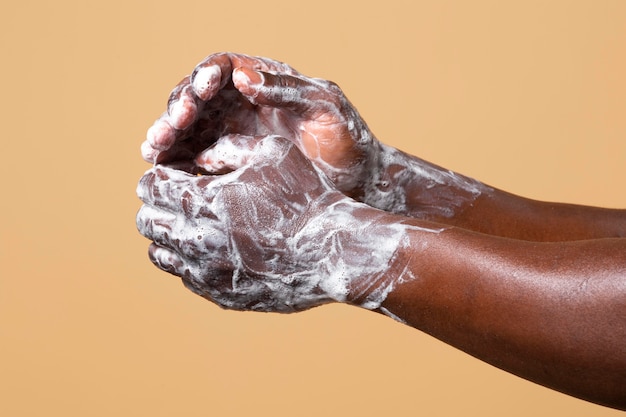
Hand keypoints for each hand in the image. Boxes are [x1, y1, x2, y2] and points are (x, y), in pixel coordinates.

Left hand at [137, 135, 410, 311]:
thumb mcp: (272, 154)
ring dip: (169, 235)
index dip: (159, 176)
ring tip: (194, 224)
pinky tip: (213, 248)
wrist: (334, 250)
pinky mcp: (221, 294)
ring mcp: (208, 272)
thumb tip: (201, 155)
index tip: (175, 175)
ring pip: (160, 253)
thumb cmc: (308, 197)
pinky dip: (189, 260)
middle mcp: (199, 239)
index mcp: (206, 200)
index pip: (150, 186)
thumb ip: (230, 149)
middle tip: (179, 198)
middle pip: (146, 220)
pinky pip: (185, 277)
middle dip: (157, 205)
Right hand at [141, 52, 380, 198]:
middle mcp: (242, 105)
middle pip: (196, 98)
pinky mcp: (228, 165)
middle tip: (169, 127)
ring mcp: (232, 135)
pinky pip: (194, 159)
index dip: (205, 75)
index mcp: (264, 82)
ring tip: (155, 149)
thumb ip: (288, 90)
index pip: (224, 68)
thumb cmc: (348, 140)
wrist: (358, 183)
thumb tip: (243, 76)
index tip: (202, 91)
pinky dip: (176, 163)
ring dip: (167, 136)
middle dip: (178, 109)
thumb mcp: (325, 108)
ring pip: (188, 129)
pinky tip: (164, 170)